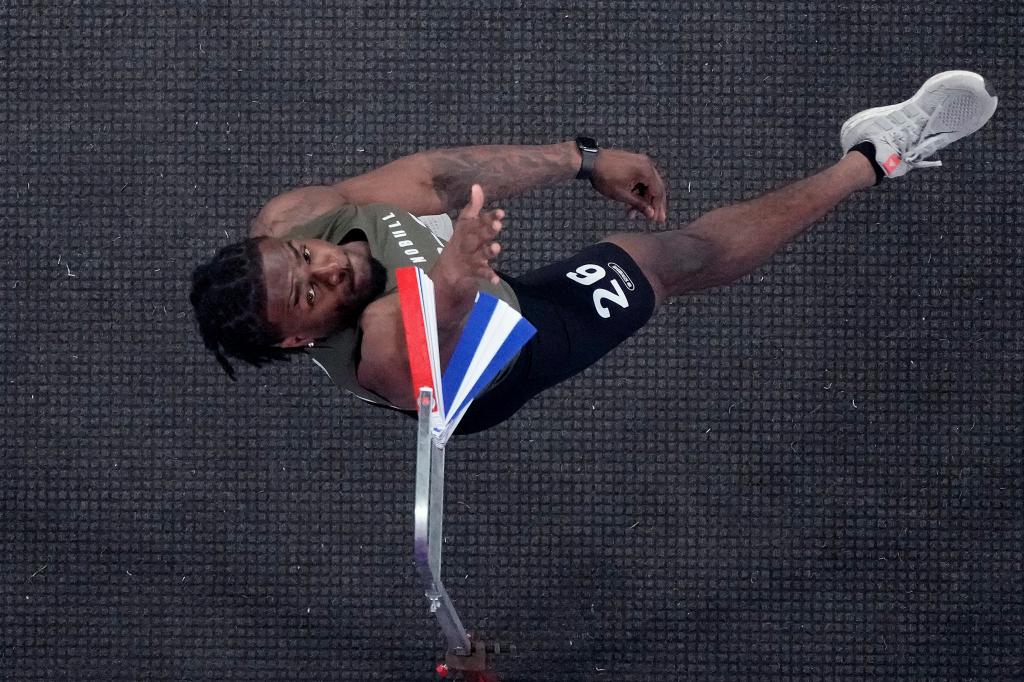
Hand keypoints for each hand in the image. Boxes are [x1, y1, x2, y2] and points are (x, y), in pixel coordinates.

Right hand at [431, 184, 502, 301]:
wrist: (448, 268)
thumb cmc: (462, 240)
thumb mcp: (466, 222)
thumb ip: (474, 206)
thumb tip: (477, 185)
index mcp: (466, 228)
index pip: (476, 220)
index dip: (488, 217)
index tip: (501, 213)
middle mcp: (468, 242)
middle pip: (477, 236)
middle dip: (487, 231)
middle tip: (498, 226)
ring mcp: (470, 257)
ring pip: (480, 254)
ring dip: (488, 251)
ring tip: (497, 248)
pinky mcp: (473, 272)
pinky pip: (481, 274)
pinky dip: (488, 276)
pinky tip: (496, 279)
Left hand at [589, 148, 667, 222]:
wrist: (590, 162)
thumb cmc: (604, 177)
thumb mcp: (622, 195)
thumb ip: (639, 204)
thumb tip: (651, 214)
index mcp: (646, 171)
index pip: (658, 192)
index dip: (658, 207)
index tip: (658, 220)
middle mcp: (647, 164)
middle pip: (656, 187)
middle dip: (653, 204)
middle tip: (653, 219)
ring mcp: (641, 161)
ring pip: (648, 184)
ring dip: (643, 198)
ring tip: (634, 212)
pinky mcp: (634, 162)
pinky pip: (642, 178)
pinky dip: (638, 190)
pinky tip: (632, 201)